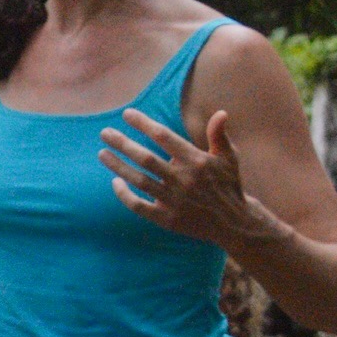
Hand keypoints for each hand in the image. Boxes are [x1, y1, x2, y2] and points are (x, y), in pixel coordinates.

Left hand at [99, 109, 280, 250]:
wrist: (234, 224)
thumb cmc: (228, 184)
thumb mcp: (229, 158)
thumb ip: (219, 135)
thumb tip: (221, 113)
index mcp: (197, 161)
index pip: (164, 137)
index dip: (144, 124)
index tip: (127, 114)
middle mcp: (184, 180)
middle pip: (146, 158)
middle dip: (123, 143)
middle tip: (104, 133)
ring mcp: (174, 201)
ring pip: (139, 180)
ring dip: (118, 166)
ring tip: (102, 154)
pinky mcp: (167, 219)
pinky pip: (138, 206)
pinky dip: (124, 195)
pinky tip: (114, 183)